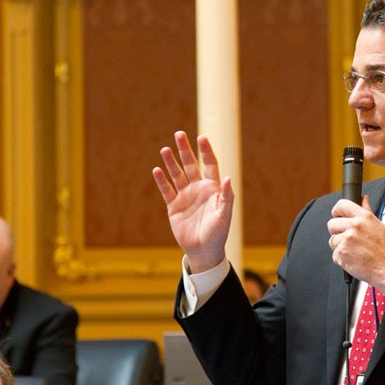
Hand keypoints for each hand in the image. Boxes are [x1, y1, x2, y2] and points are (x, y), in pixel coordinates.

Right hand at [152, 131, 233, 272]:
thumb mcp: (225, 214)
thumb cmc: (218, 233)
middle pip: (190, 164)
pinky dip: (162, 181)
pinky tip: (157, 170)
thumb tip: (227, 178)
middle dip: (185, 150)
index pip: (209, 164)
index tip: (201, 137)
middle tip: (179, 134)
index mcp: (212, 188)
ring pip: (177, 175)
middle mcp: (198, 188)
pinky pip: (167, 190)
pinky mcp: (173, 206)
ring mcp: (185, 196)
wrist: (204, 250)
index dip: (206, 151)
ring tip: (164, 149)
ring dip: (171, 162)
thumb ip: (226, 196)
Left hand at [327, 196, 384, 285]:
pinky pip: (334, 254)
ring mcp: (346, 240)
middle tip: (348, 239)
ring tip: (354, 251)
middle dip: (337, 231)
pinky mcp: (341, 253)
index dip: (337, 211)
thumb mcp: (378, 225)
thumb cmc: (384, 249)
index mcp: (364, 217)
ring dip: (340, 246)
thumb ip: (367, 210)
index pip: (341, 205)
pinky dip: (341, 258)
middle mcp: (354, 226)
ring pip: (332, 240)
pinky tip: (353, 258)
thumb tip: (363, 198)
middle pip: (331, 224)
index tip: (337, 215)